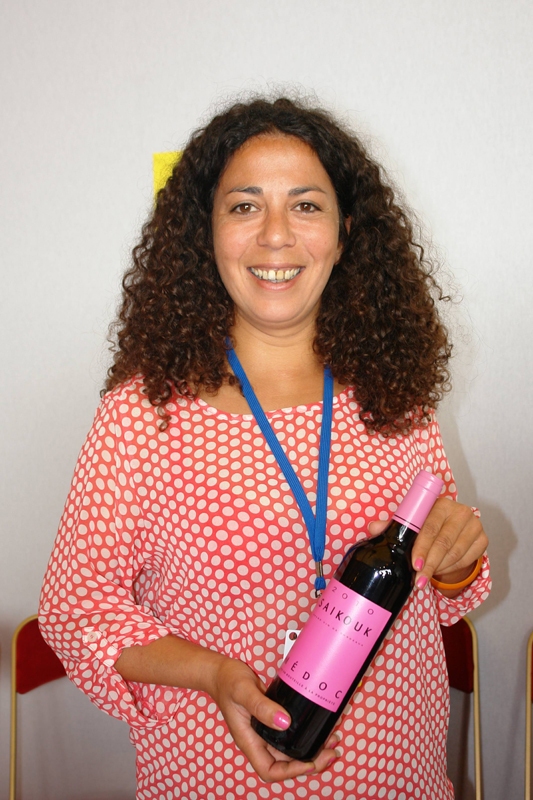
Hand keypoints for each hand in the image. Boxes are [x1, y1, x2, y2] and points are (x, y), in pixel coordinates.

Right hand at [208, 655, 339, 781]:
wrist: (222, 671)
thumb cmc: (227, 681)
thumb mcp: (243, 691)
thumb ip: (261, 706)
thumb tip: (284, 722)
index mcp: (248, 741)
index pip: (269, 769)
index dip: (290, 772)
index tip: (310, 762)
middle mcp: (258, 740)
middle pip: (285, 763)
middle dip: (309, 762)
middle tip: (331, 752)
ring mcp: (265, 732)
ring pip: (290, 750)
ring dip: (310, 749)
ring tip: (331, 741)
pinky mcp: (272, 719)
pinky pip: (290, 734)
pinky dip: (305, 734)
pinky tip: (317, 727)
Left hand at [368, 498, 486, 594]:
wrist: (454, 530)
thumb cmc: (428, 526)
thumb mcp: (413, 524)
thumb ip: (393, 526)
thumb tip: (373, 528)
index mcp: (440, 503)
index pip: (430, 527)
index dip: (421, 548)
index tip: (414, 564)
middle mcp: (460, 511)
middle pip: (444, 542)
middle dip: (430, 564)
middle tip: (419, 580)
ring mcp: (474, 524)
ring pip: (456, 553)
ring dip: (439, 568)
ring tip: (426, 577)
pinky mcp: (483, 539)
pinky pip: (467, 560)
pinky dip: (452, 569)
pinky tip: (441, 571)